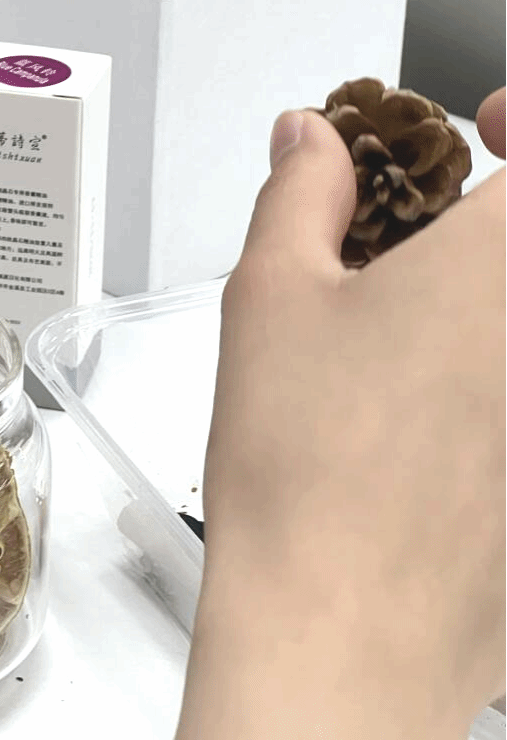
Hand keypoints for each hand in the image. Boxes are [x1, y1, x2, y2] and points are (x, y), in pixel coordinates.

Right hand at [177, 89, 505, 739]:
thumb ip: (299, 195)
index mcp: (502, 266)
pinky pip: (505, 399)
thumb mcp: (270, 296)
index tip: (477, 130)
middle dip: (480, 232)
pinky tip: (424, 414)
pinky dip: (476, 377)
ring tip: (409, 333)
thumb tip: (309, 145)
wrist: (338, 623)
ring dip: (475, 306)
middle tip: (423, 240)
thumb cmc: (307, 471)